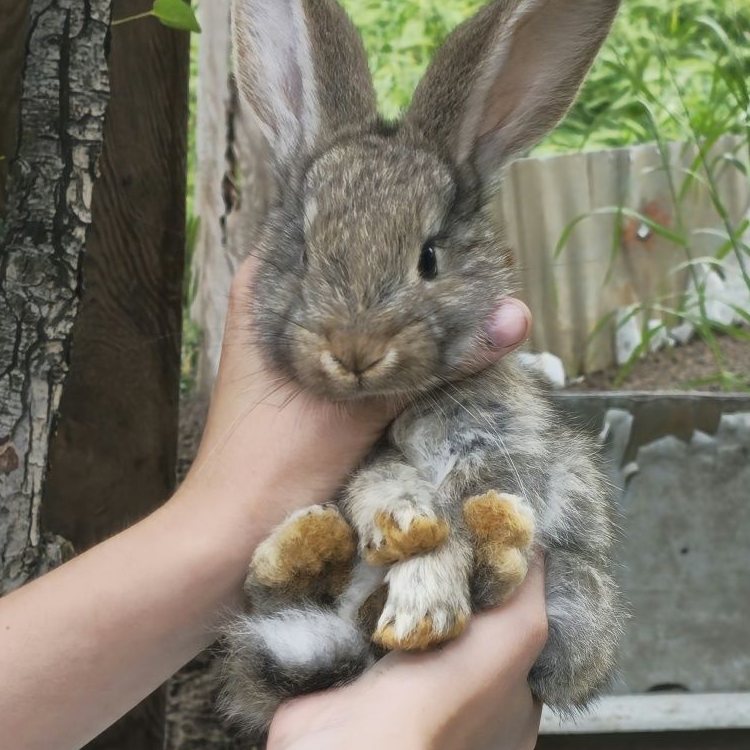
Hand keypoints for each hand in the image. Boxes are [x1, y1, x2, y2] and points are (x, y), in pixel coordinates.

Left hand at [180, 255, 531, 560]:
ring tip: (468, 285)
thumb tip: (518, 316)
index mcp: (267, 284)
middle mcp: (275, 303)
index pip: (337, 230)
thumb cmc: (273, 461)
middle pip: (356, 271)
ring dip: (405, 311)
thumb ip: (439, 357)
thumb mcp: (362, 403)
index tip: (448, 211)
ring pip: (361, 312)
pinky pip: (359, 349)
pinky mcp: (309, 381)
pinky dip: (393, 349)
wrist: (231, 538)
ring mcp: (293, 343)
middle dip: (409, 269)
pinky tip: (439, 340)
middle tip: (474, 251)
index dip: (392, 221)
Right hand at [236, 560, 546, 749]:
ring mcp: (410, 721)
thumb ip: (532, 582)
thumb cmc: (456, 690)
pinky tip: (369, 588)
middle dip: (456, 603)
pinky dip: (371, 624)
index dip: (513, 603)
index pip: (525, 650)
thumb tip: (531, 538)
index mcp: (514, 720)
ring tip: (406, 563)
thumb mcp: (521, 628)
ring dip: (411, 610)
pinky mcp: (363, 706)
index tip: (492, 558)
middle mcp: (467, 727)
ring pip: (419, 647)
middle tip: (444, 554)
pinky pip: (373, 653)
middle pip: (469, 645)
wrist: (365, 740)